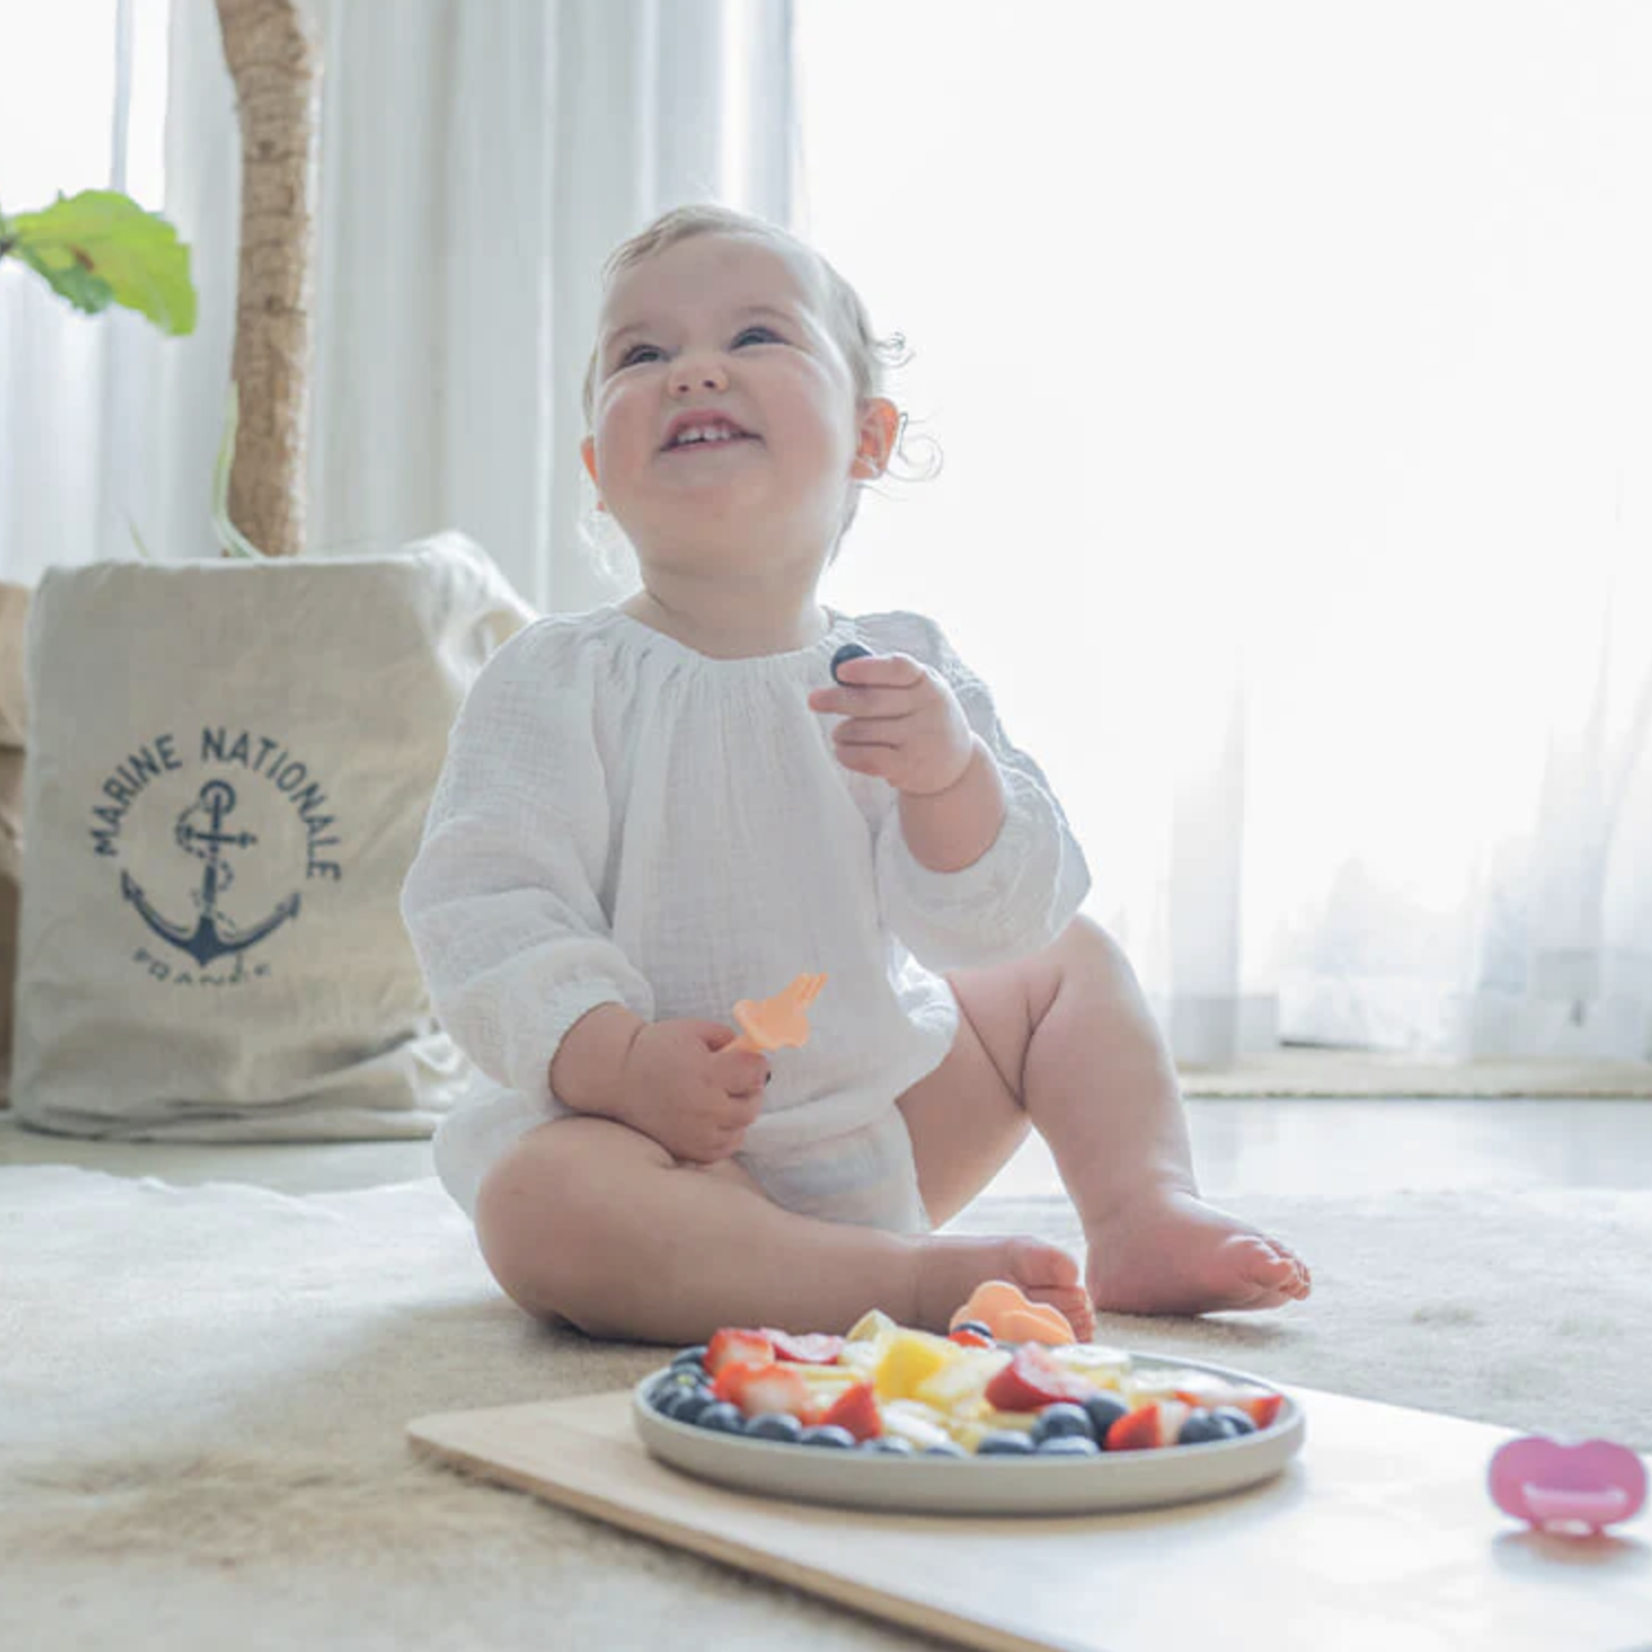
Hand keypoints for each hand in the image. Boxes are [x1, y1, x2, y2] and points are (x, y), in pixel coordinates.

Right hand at [614, 1018, 769, 1164]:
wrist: (620, 1076)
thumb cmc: (658, 1049)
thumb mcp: (695, 1031)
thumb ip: (729, 1039)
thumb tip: (755, 1052)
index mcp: (706, 1072)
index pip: (755, 1073)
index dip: (756, 1064)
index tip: (750, 1062)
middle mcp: (704, 1106)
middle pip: (752, 1104)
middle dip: (749, 1088)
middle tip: (735, 1079)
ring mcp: (697, 1132)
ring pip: (741, 1127)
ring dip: (738, 1111)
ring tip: (720, 1097)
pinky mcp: (689, 1150)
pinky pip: (726, 1147)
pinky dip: (727, 1133)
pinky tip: (713, 1117)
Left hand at [807, 652, 975, 795]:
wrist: (955, 763)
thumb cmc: (924, 717)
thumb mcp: (918, 691)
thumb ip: (886, 678)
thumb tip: (840, 667)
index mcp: (929, 682)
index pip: (898, 668)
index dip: (867, 668)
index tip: (840, 671)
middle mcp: (928, 709)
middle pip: (872, 701)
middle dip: (837, 700)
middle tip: (814, 700)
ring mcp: (920, 740)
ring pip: (863, 730)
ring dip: (842, 731)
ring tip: (839, 733)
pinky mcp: (909, 767)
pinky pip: (866, 757)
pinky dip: (846, 753)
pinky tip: (843, 750)